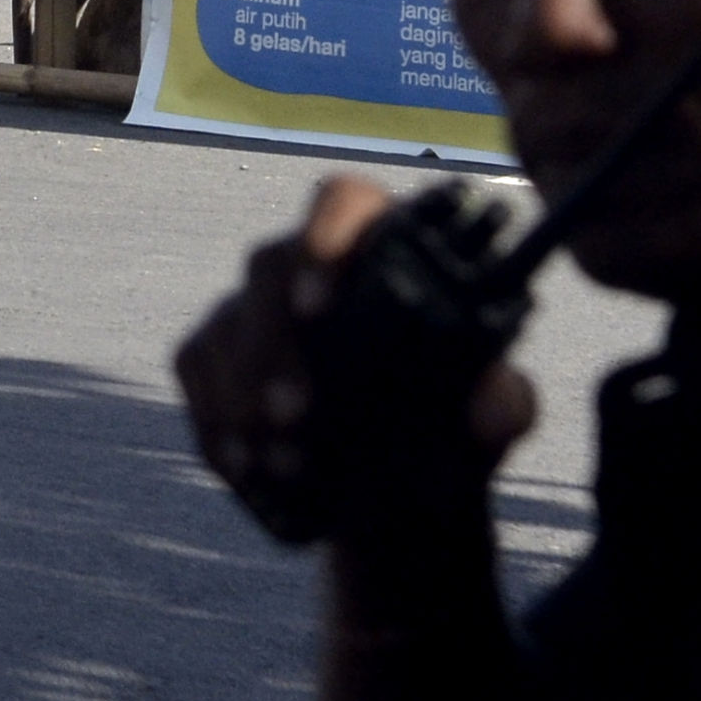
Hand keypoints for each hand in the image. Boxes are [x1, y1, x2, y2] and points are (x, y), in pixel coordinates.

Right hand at [175, 176, 537, 541]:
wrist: (400, 499)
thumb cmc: (450, 435)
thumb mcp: (490, 425)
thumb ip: (503, 406)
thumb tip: (494, 399)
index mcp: (381, 251)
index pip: (344, 200)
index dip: (322, 238)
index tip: (317, 307)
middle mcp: (305, 266)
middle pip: (267, 263)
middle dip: (272, 342)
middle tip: (295, 416)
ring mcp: (248, 308)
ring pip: (223, 330)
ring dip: (246, 402)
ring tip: (289, 469)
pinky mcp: (207, 354)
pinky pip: (197, 381)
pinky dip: (223, 433)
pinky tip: (256, 474)